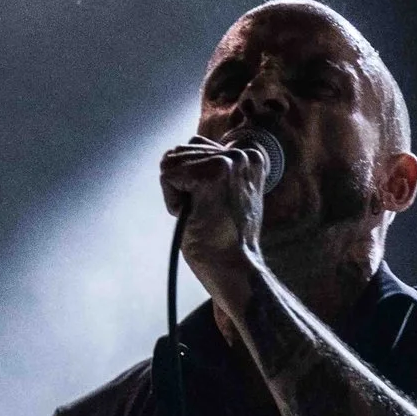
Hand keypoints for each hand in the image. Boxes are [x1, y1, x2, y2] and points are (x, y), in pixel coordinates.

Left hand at [159, 136, 268, 310]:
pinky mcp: (212, 174)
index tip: (215, 206)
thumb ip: (210, 169)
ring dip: (178, 194)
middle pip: (180, 152)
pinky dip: (173, 202)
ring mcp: (229, 162)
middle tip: (208, 214)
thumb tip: (172, 153)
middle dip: (182, 186)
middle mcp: (242, 153)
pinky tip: (196, 217)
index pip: (195, 147)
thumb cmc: (223, 238)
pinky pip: (167, 177)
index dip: (193, 181)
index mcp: (249, 156)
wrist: (232, 267)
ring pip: (172, 163)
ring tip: (203, 215)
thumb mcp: (226, 194)